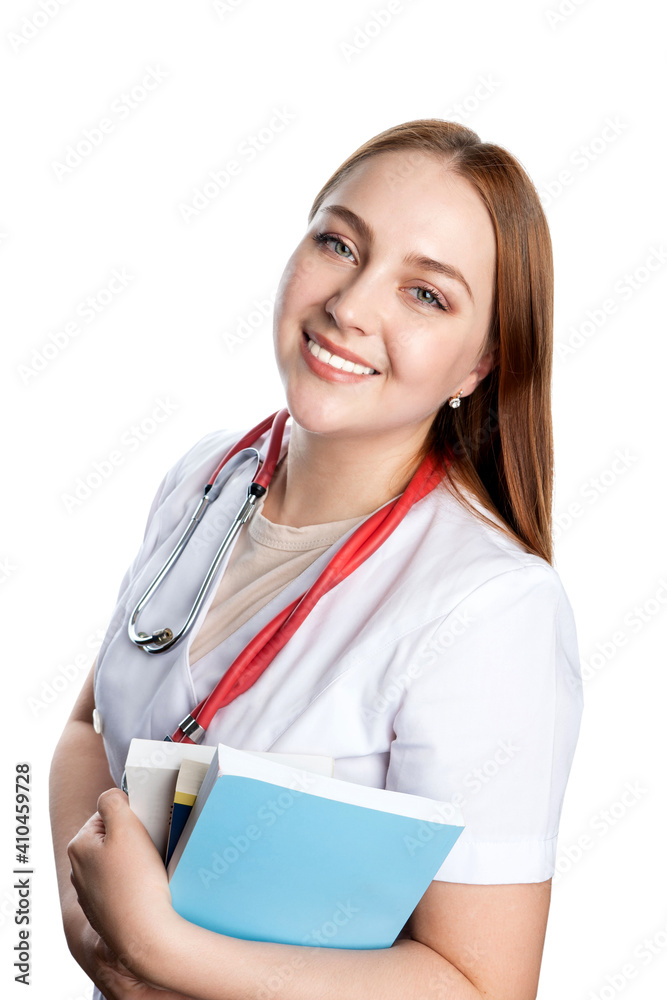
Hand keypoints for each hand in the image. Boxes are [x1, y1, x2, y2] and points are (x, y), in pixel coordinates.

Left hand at [68, 788, 177, 980]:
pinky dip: (134, 884)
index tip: (143, 830)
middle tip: (149, 848)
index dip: (128, 817)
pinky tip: (146, 890)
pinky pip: (121, 886)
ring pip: (116, 862)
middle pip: (110, 838)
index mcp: (78, 846)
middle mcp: (78, 871)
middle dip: (131, 839)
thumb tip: (110, 796)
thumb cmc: (135, 880)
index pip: (105, 814)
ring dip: (133, 861)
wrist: (144, 935)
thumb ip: (114, 802)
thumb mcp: (126, 827)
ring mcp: (90, 894)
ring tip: (150, 871)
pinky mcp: (104, 912)